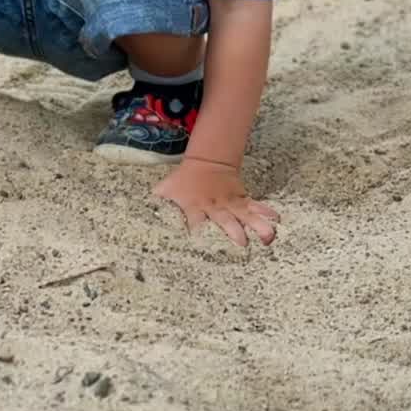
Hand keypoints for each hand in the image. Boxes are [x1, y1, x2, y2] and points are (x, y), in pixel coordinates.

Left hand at [153, 158, 278, 247]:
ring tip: (269, 236)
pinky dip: (266, 212)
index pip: (195, 221)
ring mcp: (230, 203)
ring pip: (244, 214)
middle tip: (242, 243)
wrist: (205, 164)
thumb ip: (154, 204)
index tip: (202, 245)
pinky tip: (278, 220)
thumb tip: (132, 215)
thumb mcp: (165, 191)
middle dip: (233, 231)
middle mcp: (213, 207)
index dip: (198, 231)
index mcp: (194, 207)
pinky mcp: (242, 200)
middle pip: (224, 219)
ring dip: (256, 225)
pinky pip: (255, 206)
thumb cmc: (182, 184)